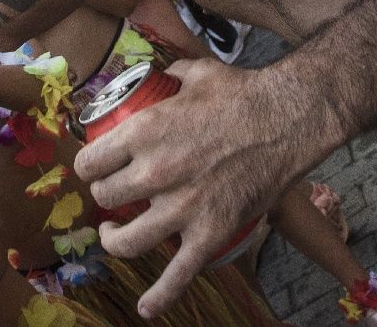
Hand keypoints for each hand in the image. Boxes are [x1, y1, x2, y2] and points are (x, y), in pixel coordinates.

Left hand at [73, 58, 323, 316]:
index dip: (88, 166)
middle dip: (105, 197)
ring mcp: (181, 208)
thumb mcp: (195, 73)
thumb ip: (168, 76)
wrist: (289, 120)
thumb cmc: (243, 94)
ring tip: (116, 231)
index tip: (95, 168)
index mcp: (144, 132)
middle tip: (115, 193)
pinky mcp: (209, 234)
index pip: (89, 163)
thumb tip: (158, 75)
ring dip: (115, 239)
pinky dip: (158, 297)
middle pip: (104, 199)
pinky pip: (176, 277)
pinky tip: (145, 307)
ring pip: (126, 242)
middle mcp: (155, 172)